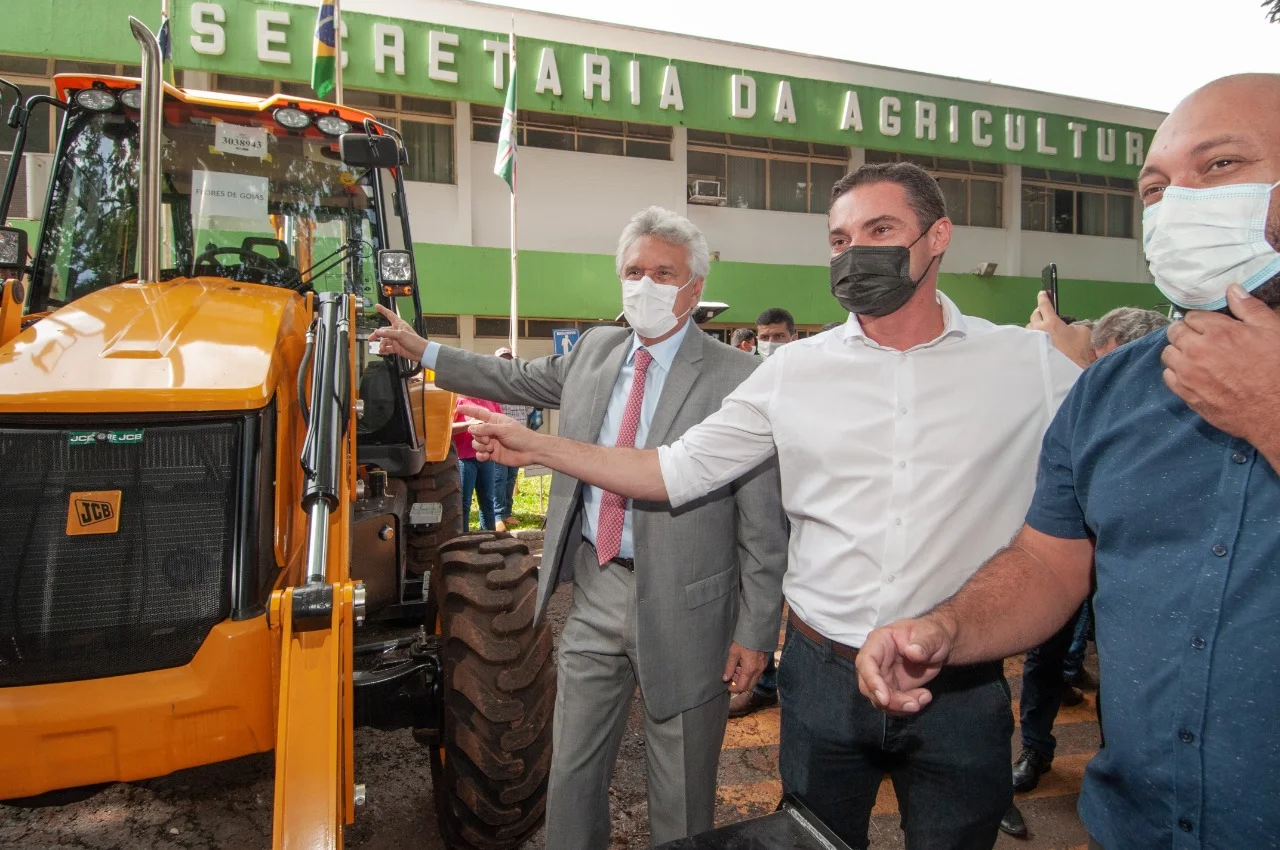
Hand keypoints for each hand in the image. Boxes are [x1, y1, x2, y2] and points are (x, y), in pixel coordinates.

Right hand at [369, 303, 426, 361]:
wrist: (420, 352)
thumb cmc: (414, 341)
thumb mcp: (401, 335)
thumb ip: (388, 333)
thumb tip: (377, 332)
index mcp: (399, 324)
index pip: (389, 315)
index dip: (383, 310)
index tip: (377, 306)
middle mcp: (396, 331)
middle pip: (383, 331)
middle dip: (376, 335)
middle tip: (371, 339)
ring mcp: (396, 340)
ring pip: (384, 340)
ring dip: (381, 345)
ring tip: (381, 349)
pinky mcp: (396, 347)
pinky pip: (387, 348)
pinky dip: (384, 350)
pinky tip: (383, 352)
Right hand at [460, 404, 541, 466]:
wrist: (531, 451)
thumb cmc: (520, 436)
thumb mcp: (503, 429)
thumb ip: (486, 428)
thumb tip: (471, 428)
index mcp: (494, 421)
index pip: (479, 414)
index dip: (469, 410)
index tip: (458, 408)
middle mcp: (491, 431)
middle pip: (475, 432)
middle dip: (478, 437)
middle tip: (488, 440)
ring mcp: (491, 443)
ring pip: (476, 443)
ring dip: (481, 446)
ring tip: (491, 448)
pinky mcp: (492, 454)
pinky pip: (480, 454)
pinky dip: (481, 455)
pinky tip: (487, 456)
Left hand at [722, 643, 767, 694]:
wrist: (757, 631)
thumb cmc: (744, 641)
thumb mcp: (733, 653)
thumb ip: (729, 667)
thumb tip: (725, 678)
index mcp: (749, 669)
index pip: (742, 686)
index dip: (734, 689)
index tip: (728, 686)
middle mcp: (758, 670)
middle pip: (749, 686)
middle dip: (740, 685)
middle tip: (732, 677)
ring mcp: (763, 667)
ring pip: (754, 680)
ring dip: (745, 679)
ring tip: (737, 669)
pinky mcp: (765, 663)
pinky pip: (758, 674)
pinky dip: (750, 674)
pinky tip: (744, 666)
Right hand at [855, 616, 951, 713]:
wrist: (938, 646)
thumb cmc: (931, 635)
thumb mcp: (931, 635)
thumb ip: (923, 643)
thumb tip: (912, 652)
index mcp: (879, 642)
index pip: (866, 662)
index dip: (872, 680)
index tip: (885, 699)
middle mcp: (875, 661)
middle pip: (868, 686)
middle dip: (889, 700)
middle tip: (914, 704)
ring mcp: (882, 677)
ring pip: (880, 699)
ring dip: (900, 706)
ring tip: (924, 698)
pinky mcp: (891, 689)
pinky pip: (892, 705)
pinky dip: (906, 708)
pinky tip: (924, 697)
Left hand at [1028, 291, 1091, 367]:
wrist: (1070, 368)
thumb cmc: (1077, 350)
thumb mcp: (1082, 331)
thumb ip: (1073, 324)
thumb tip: (1068, 326)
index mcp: (1051, 323)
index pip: (1044, 305)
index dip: (1043, 297)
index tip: (1042, 293)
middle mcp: (1039, 329)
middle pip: (1034, 314)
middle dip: (1040, 312)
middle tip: (1045, 313)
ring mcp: (1034, 340)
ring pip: (1030, 327)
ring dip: (1035, 325)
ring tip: (1043, 329)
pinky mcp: (1032, 349)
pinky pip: (1029, 339)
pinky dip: (1034, 337)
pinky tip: (1040, 341)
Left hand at [1162, 284, 1279, 446]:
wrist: (1275, 412)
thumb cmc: (1278, 370)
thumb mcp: (1273, 331)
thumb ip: (1249, 308)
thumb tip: (1232, 289)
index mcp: (1218, 332)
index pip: (1192, 316)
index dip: (1202, 321)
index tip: (1210, 327)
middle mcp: (1197, 351)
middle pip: (1174, 332)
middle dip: (1186, 332)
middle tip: (1201, 340)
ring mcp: (1188, 374)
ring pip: (1168, 354)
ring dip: (1179, 352)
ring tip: (1196, 357)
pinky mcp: (1186, 394)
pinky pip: (1168, 376)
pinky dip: (1176, 372)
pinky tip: (1193, 374)